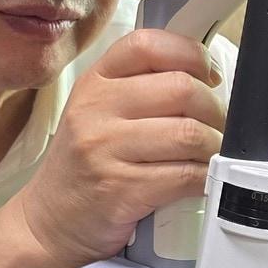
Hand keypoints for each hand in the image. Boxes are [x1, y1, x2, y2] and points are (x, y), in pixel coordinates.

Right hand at [14, 28, 225, 267]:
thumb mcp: (98, 113)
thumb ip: (140, 89)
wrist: (49, 222)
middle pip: (181, 89)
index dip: (191, 54)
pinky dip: (205, 177)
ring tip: (212, 155)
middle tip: (218, 126)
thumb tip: (208, 79)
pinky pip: (185, 175)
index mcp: (95, 82)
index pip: (148, 45)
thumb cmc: (86, 165)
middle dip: (215, 109)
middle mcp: (96, 110)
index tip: (209, 75)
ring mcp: (105, 149)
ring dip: (214, 147)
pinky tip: (202, 179)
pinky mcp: (121, 189)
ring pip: (189, 133)